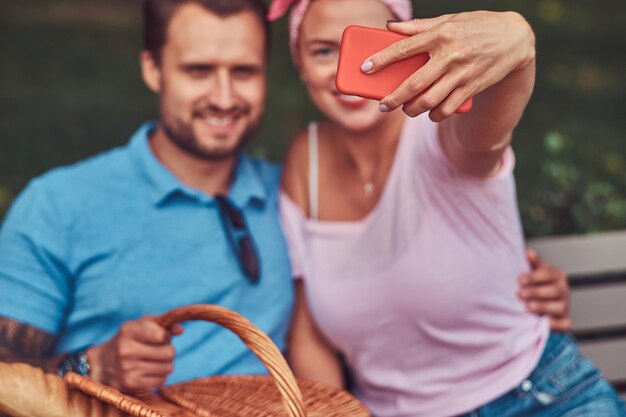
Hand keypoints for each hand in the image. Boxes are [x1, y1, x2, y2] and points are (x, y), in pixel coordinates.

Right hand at [87, 316, 183, 392]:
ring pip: (168, 367)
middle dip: (169, 350)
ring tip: (155, 360)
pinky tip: (150, 371)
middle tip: (159, 350)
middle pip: (169, 352)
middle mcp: (125, 349)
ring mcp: (127, 369)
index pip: (162, 335)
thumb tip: (181, 329)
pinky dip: (160, 375)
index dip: (167, 336)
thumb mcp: (141, 325)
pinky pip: (161, 380)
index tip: (161, 337)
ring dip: (166, 364)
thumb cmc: (129, 340)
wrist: (103, 364)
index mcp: (128, 330)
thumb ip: (162, 323)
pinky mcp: (131, 384)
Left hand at [363, 11, 534, 120]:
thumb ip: (419, 27)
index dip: (382, 59)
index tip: (365, 68)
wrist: (515, 39)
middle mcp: (450, 55)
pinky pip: (448, 108)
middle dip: (394, 98)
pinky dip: (435, 114)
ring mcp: (462, 74)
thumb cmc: (475, 27)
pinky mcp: (472, 88)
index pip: (404, 48)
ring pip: (430, 100)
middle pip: (414, 83)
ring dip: (413, 110)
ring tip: (405, 109)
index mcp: (441, 34)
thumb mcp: (449, 21)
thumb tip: (389, 28)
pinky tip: (429, 113)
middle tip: (382, 104)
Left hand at [518, 250, 571, 331]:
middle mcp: (564, 290)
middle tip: (519, 294)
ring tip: (527, 307)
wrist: (543, 304)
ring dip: (543, 307)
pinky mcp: (565, 321)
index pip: (548, 274)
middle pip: (553, 290)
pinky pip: (564, 324)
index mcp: (557, 275)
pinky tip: (543, 322)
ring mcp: (565, 306)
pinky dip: (555, 324)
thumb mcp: (535, 271)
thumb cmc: (537, 284)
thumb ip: (533, 263)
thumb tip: (528, 253)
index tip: (519, 280)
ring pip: (559, 307)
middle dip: (535, 292)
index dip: (533, 277)